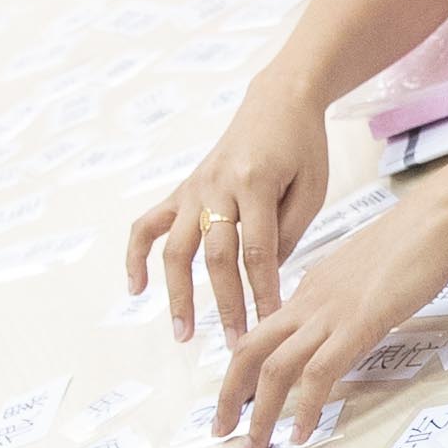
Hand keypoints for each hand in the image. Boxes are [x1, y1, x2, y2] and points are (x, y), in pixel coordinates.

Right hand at [124, 81, 333, 341]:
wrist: (277, 101)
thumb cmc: (302, 147)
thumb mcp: (311, 188)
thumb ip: (288, 233)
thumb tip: (262, 279)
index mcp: (254, 183)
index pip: (258, 251)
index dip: (264, 292)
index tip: (272, 325)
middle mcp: (216, 187)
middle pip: (216, 256)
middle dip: (226, 304)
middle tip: (235, 345)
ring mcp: (193, 189)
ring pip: (176, 248)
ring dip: (177, 294)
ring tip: (182, 334)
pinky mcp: (181, 190)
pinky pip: (148, 225)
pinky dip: (136, 257)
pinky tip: (136, 290)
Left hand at [214, 170, 447, 447]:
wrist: (436, 217)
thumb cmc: (415, 240)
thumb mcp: (367, 274)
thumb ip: (347, 299)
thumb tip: (344, 323)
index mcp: (311, 289)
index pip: (263, 333)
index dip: (241, 370)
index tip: (235, 399)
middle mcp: (310, 301)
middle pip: (250, 351)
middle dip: (229, 395)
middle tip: (221, 431)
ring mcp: (331, 313)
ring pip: (275, 368)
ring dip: (260, 414)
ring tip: (253, 447)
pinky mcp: (358, 324)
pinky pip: (319, 373)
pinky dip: (307, 408)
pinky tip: (303, 433)